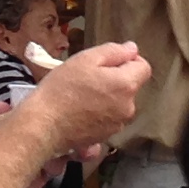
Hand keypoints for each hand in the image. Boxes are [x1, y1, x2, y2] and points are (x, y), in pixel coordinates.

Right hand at [25, 42, 148, 150]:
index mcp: (126, 85)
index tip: (108, 61)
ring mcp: (117, 126)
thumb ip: (114, 51)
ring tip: (82, 96)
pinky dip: (99, 115)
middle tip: (89, 78)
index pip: (144, 67)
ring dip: (107, 98)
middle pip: (130, 87)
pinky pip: (107, 120)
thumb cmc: (63, 88)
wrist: (44, 125)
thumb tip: (132, 49)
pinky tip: (80, 112)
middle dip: (115, 80)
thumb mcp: (86, 59)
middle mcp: (128, 108)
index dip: (128, 60)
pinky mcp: (104, 138)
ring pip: (118, 104)